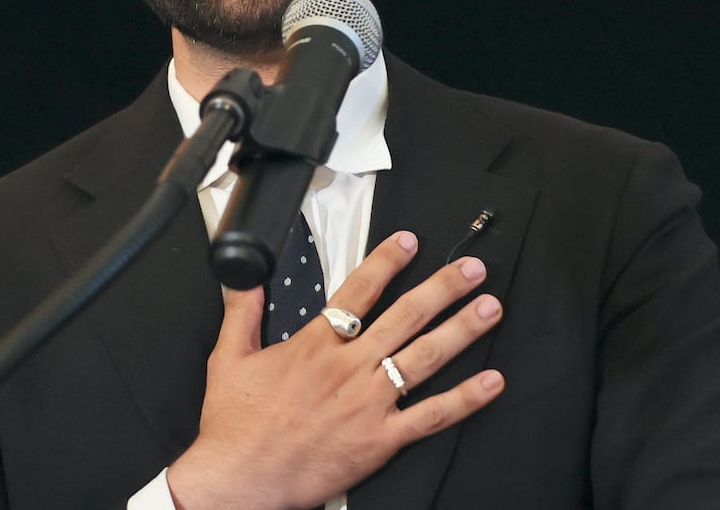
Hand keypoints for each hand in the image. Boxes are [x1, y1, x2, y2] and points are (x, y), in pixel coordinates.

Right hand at [166, 230, 505, 509]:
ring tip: (489, 308)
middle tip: (472, 270)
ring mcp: (368, 403)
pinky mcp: (380, 440)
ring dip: (461, 330)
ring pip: (425, 358)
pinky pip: (431, 416)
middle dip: (443, 288)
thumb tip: (244, 278)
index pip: (359, 291)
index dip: (387, 262)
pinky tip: (490, 382)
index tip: (410, 242)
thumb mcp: (229, 357)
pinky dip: (465, 399)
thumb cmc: (234, 426)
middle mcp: (348, 368)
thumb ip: (242, 311)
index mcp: (314, 346)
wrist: (239, 478)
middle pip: (405, 317)